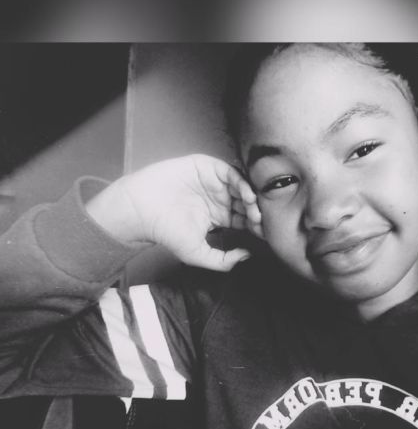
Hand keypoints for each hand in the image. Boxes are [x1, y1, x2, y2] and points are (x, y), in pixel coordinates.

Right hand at [86, 155, 262, 270]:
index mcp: (220, 217)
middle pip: (247, 202)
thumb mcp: (199, 255)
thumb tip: (247, 255)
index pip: (246, 220)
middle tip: (260, 221)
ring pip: (241, 187)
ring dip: (251, 197)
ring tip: (254, 209)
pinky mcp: (206, 167)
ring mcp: (214, 182)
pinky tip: (246, 195)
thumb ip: (223, 261)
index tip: (263, 234)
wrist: (142, 211)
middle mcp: (219, 199)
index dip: (256, 226)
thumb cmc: (167, 233)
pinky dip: (240, 182)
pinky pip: (229, 172)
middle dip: (256, 211)